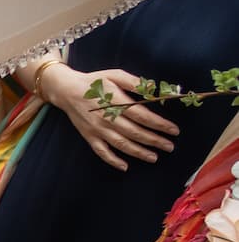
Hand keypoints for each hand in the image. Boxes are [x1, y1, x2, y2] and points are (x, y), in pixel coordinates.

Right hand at [35, 64, 178, 171]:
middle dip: (155, 140)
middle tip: (170, 146)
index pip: (142, 116)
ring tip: (154, 157)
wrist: (67, 90)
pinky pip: (102, 152)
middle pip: (135, 133)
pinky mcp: (89, 136)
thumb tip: (155, 89)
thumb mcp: (116, 75)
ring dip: (139, 152)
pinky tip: (125, 166)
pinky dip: (113, 160)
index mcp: (116, 102)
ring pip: (122, 144)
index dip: (159, 124)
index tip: (174, 130)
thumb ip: (135, 82)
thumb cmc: (95, 81)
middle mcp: (107, 118)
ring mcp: (97, 130)